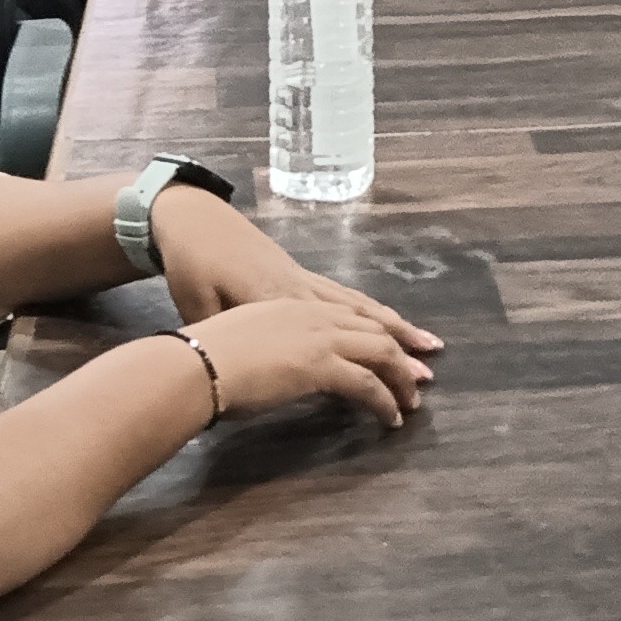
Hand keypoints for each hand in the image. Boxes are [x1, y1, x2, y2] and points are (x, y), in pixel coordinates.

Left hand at [156, 187, 444, 362]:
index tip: (394, 400)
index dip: (371, 376)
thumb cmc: (193, 266)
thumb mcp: (199, 308)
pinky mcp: (299, 273)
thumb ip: (231, 337)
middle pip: (363, 325)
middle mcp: (303, 293)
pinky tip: (388, 319)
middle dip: (398, 353)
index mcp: (282, 303)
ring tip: (428, 345)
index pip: (339, 346)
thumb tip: (248, 367)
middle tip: (427, 379)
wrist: (192, 220)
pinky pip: (348, 294)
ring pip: (362, 307)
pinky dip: (374, 308)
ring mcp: (305, 280)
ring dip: (397, 327)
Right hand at [162, 298, 435, 430]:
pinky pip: (367, 384)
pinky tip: (391, 417)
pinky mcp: (321, 365)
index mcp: (291, 305)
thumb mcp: (240, 342)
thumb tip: (270, 370)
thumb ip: (264, 350)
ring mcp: (319, 337)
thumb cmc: (202, 358)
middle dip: (400, 352)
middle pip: (371, 330)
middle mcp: (311, 313)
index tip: (395, 345)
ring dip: (399, 378)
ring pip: (379, 353)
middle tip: (420, 374)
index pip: (347, 315)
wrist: (194, 362)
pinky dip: (384, 401)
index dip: (374, 331)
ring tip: (411, 401)